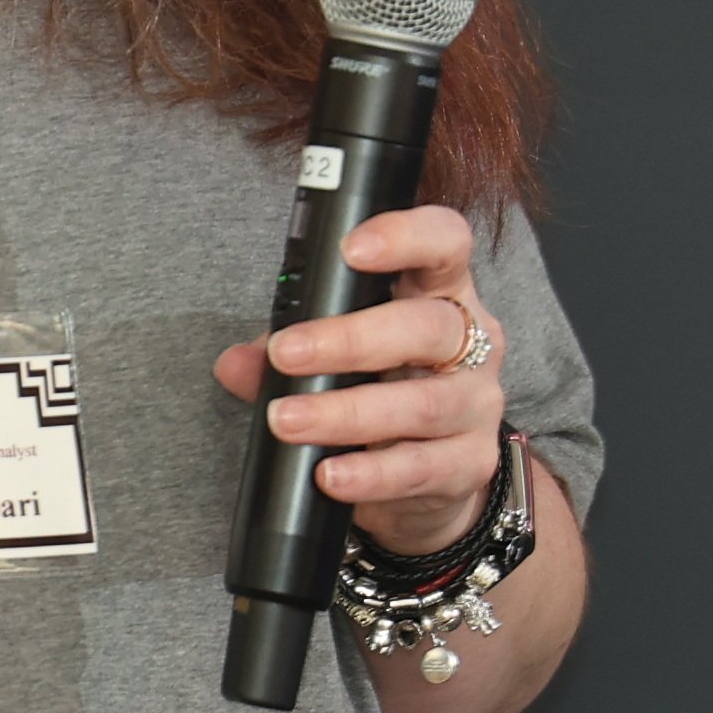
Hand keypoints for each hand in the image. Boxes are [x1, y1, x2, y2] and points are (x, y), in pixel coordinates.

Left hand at [211, 201, 505, 552]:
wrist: (432, 472)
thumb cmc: (383, 387)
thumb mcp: (334, 357)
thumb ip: (284, 352)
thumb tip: (235, 364)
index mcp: (441, 292)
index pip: (444, 242)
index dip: (405, 237)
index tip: (351, 251)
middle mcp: (472, 342)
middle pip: (428, 327)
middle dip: (350, 340)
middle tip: (286, 354)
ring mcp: (478, 405)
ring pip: (422, 404)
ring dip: (346, 414)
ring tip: (288, 421)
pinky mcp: (471, 463)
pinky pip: (422, 468)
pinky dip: (370, 474)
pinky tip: (330, 474)